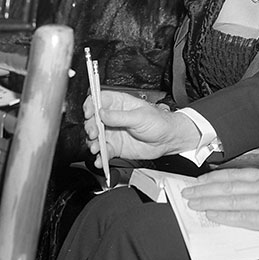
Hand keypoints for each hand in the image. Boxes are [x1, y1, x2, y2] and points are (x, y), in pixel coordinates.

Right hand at [83, 90, 199, 164]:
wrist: (168, 139)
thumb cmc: (159, 122)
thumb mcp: (140, 116)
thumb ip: (120, 116)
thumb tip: (101, 113)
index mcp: (119, 104)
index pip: (98, 100)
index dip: (91, 105)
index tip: (89, 113)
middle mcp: (113, 117)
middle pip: (93, 120)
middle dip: (90, 127)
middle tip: (94, 133)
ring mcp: (113, 132)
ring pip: (95, 137)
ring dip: (93, 143)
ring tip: (96, 148)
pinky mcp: (115, 146)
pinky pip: (103, 151)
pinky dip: (100, 156)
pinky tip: (100, 159)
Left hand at [181, 169, 258, 237]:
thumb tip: (248, 192)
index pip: (233, 176)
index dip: (212, 179)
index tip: (197, 181)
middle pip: (226, 187)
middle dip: (203, 189)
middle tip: (185, 192)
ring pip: (230, 200)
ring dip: (208, 201)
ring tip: (192, 203)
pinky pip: (243, 217)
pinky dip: (225, 216)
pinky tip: (212, 216)